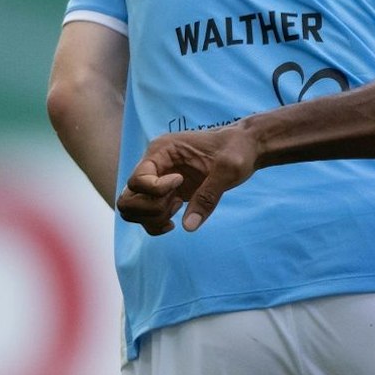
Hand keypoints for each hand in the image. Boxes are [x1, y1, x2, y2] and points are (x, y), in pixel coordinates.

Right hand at [116, 123, 260, 233]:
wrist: (247, 148)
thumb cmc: (238, 150)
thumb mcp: (228, 170)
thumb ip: (208, 197)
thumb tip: (188, 226)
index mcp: (161, 150)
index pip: (137, 180)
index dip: (156, 190)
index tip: (181, 182)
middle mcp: (154, 166)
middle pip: (128, 198)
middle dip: (151, 208)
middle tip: (177, 203)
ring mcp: (158, 181)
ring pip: (133, 209)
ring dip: (153, 217)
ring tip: (179, 207)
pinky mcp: (167, 194)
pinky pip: (147, 216)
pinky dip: (155, 224)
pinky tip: (177, 221)